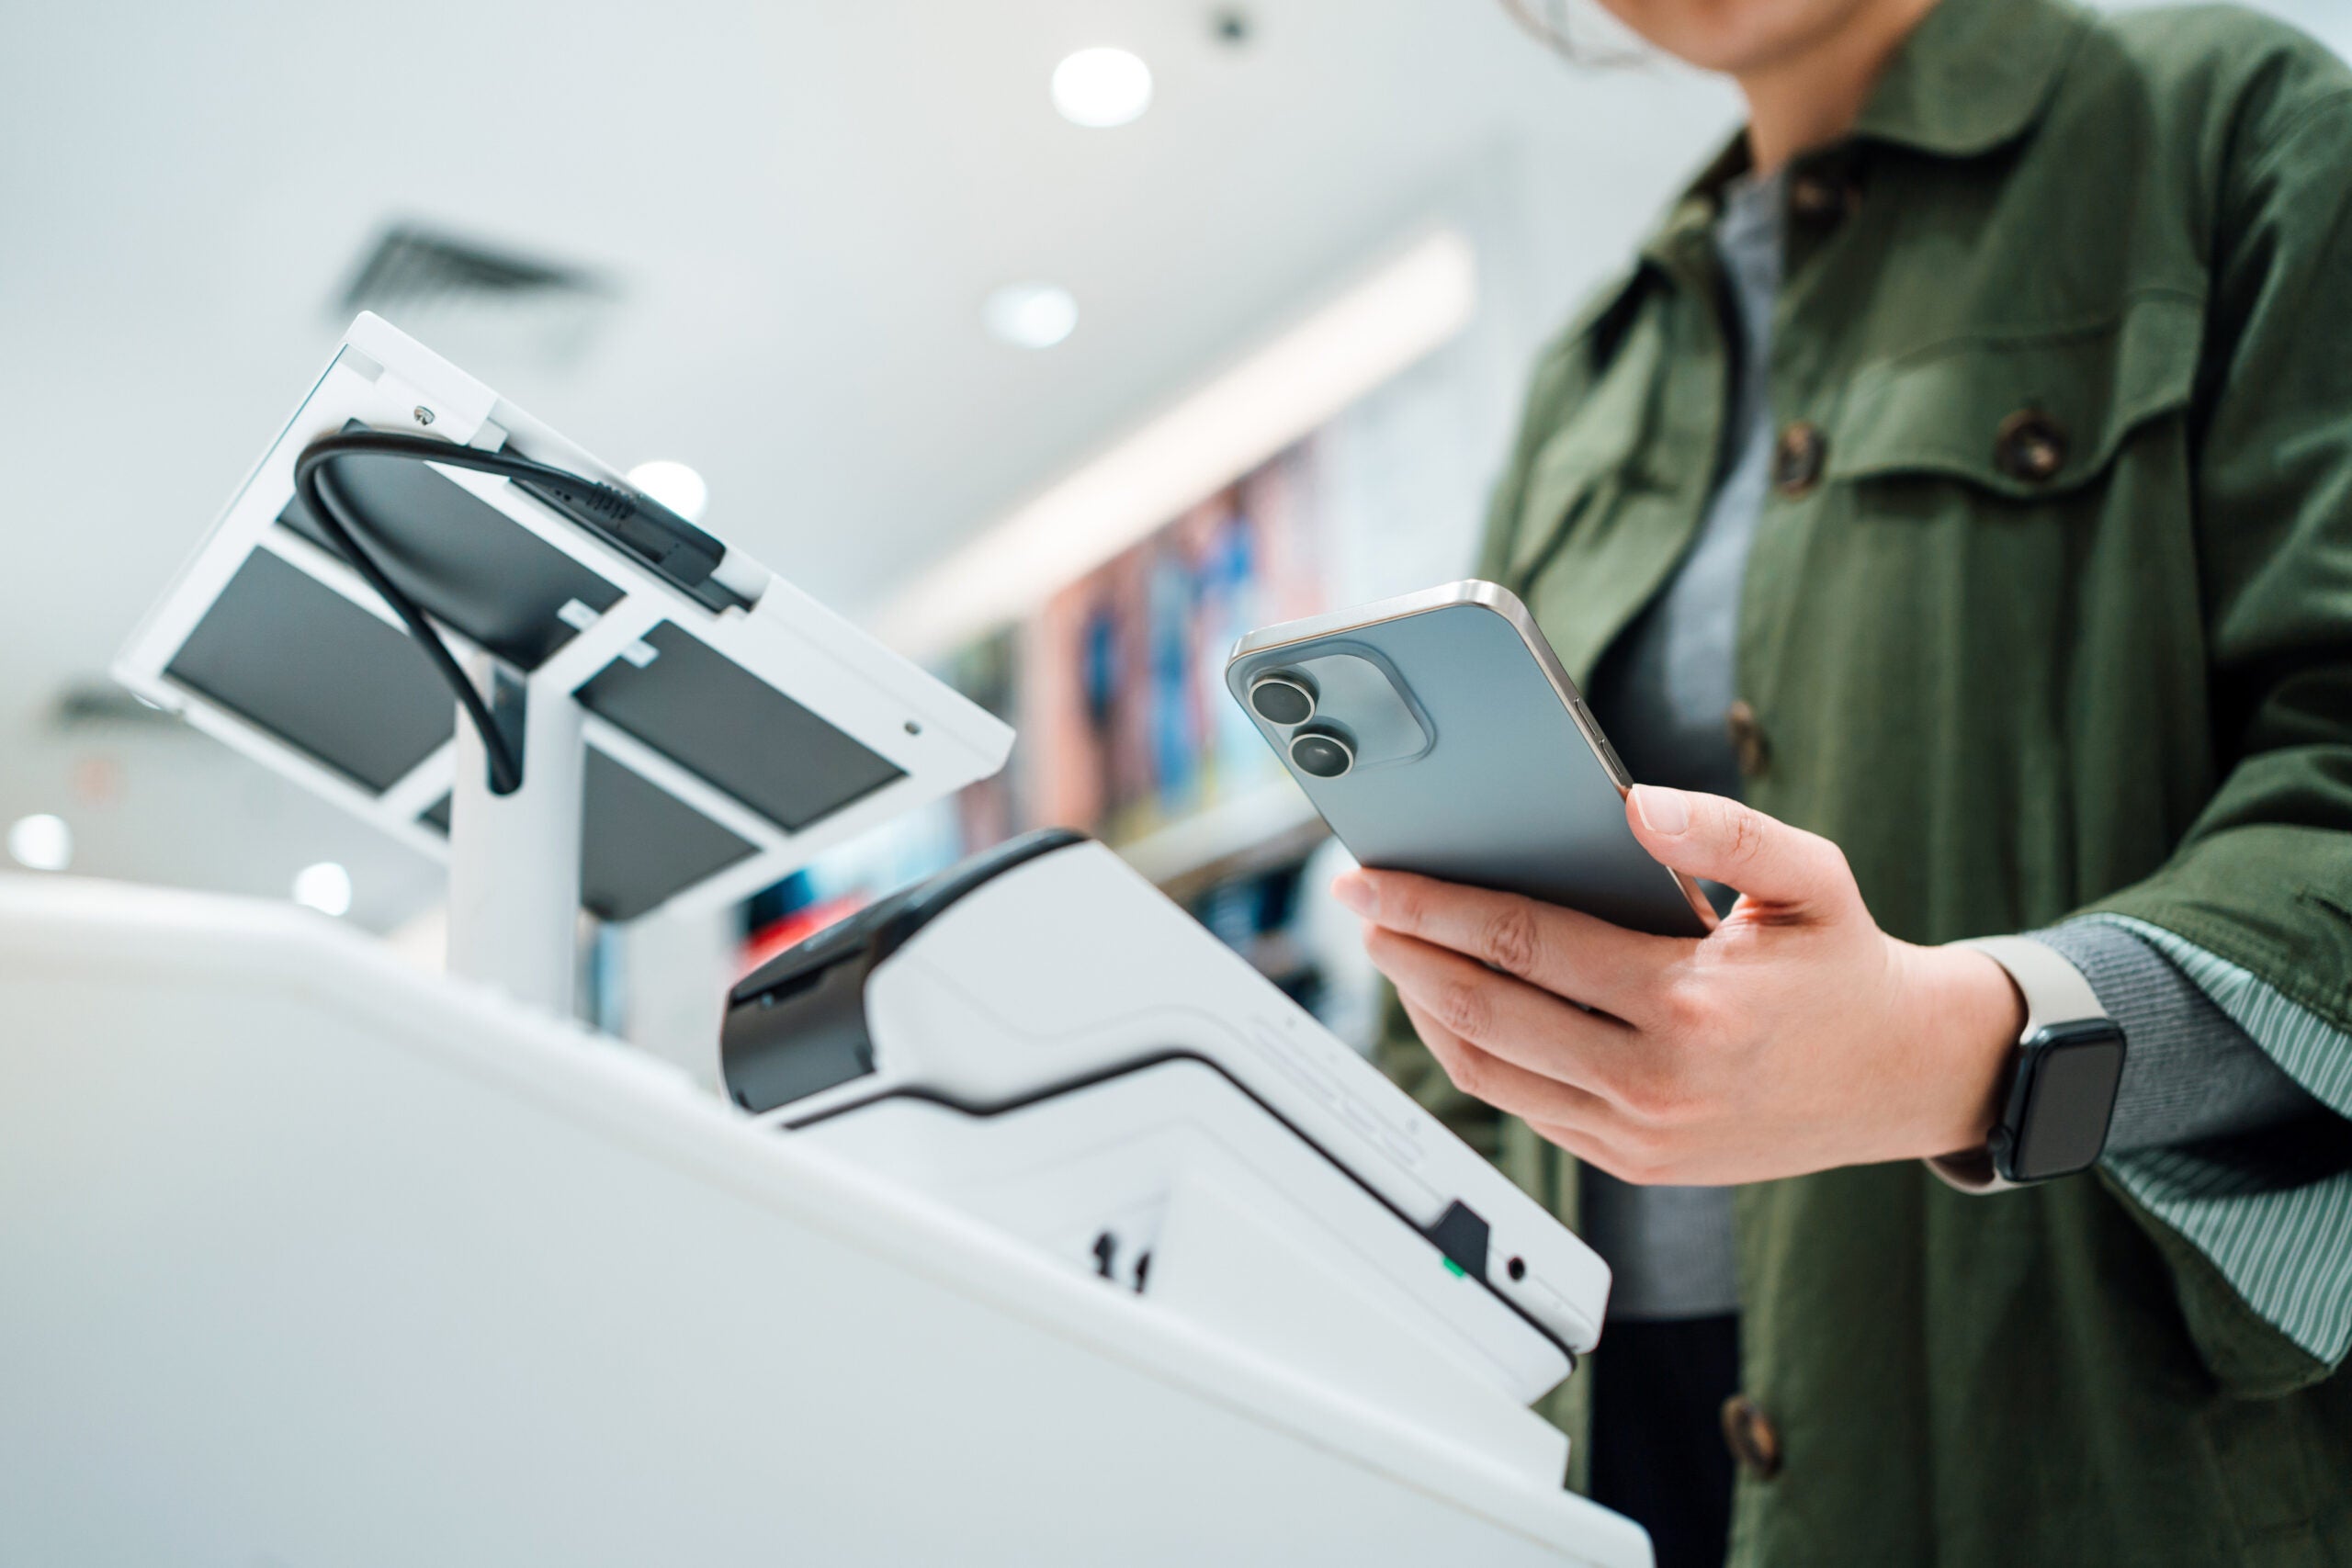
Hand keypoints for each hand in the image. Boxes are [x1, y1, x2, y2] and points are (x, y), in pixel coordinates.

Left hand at [1333, 785, 2025, 1185]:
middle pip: (1485, 1010)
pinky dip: (1471, 1056)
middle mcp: (1655, 1080)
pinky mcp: (1634, 1163)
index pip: (1523, 943)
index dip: (1434, 905)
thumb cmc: (1847, 965)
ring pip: (1488, 1070)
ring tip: (1393, 951)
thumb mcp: (1811, 874)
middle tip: (1359, 905)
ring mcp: (1639, 1134)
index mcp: (1689, 1003)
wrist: (1905, 1078)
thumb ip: (1724, 828)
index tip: (1376, 878)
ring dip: (1424, 1009)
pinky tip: (1449, 1007)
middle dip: (1406, 951)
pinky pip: (1523, 1107)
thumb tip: (1634, 804)